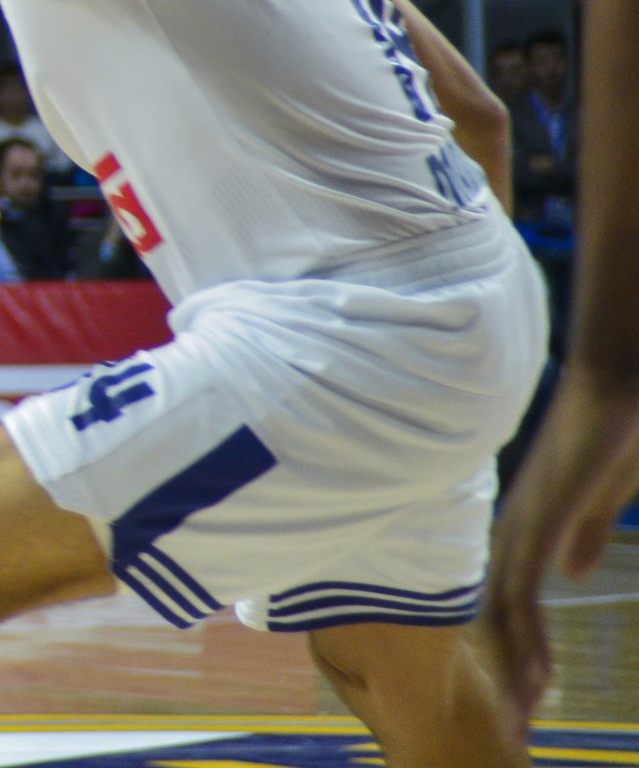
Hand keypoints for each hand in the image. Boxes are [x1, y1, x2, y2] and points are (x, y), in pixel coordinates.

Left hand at [478, 373, 638, 727]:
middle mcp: (511, 527)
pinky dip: (527, 636)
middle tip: (512, 721)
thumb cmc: (612, 432)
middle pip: (490, 611)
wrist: (615, 384)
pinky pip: (523, 590)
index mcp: (525, 524)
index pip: (502, 595)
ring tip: (523, 713)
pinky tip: (538, 675)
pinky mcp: (541, 521)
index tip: (519, 690)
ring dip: (513, 665)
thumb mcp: (598, 497)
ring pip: (502, 610)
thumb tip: (570, 570)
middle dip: (501, 668)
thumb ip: (583, 531)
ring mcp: (521, 525)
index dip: (508, 644)